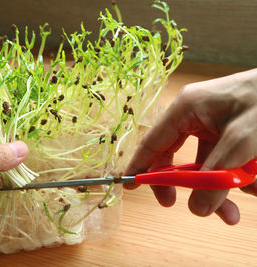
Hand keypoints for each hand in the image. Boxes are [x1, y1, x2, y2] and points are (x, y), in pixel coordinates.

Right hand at [125, 68, 256, 224]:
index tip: (129, 186)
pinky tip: (253, 181)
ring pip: (204, 165)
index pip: (152, 142)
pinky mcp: (227, 132)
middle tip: (190, 207)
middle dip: (188, 186)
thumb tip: (197, 210)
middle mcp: (193, 117)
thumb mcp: (241, 142)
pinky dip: (234, 177)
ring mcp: (211, 125)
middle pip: (177, 158)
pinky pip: (222, 160)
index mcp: (185, 109)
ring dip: (219, 187)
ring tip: (234, 212)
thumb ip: (216, 177)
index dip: (140, 166)